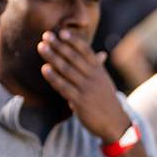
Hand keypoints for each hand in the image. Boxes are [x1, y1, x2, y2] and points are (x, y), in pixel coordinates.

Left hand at [37, 28, 126, 142]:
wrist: (115, 124)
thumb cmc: (107, 102)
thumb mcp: (105, 82)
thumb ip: (99, 68)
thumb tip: (100, 54)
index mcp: (100, 71)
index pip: (86, 51)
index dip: (74, 41)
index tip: (62, 31)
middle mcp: (94, 77)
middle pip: (74, 57)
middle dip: (59, 45)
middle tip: (46, 35)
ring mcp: (87, 89)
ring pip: (67, 70)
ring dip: (53, 57)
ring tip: (41, 47)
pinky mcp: (80, 101)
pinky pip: (64, 87)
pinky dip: (53, 77)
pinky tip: (44, 69)